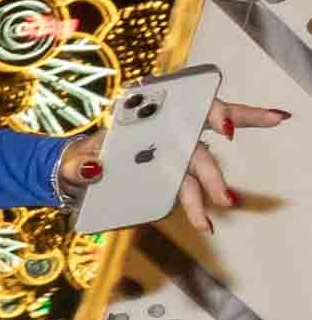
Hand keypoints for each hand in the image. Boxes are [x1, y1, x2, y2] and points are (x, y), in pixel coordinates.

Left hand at [59, 100, 289, 234]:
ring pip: (202, 163)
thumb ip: (81, 165)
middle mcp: (167, 131)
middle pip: (207, 132)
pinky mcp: (170, 172)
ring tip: (224, 206)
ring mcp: (172, 152)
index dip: (211, 111)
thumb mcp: (74, 161)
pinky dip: (203, 198)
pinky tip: (211, 215)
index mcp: (149, 118)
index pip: (188, 105)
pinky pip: (190, 184)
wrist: (78, 173)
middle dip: (229, 145)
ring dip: (215, 185)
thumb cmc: (81, 159)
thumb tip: (93, 169)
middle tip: (244, 165)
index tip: (222, 126)